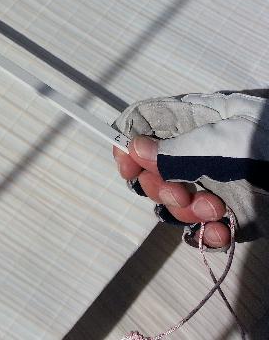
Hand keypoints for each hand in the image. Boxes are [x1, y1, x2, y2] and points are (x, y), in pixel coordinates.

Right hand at [113, 135, 229, 247]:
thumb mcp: (228, 145)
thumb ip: (182, 151)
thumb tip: (134, 148)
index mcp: (191, 122)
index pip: (141, 127)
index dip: (126, 148)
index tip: (128, 170)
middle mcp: (194, 150)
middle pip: (151, 170)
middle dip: (160, 189)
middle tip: (182, 196)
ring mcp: (211, 181)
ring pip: (172, 202)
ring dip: (184, 212)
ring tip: (213, 211)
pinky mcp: (231, 211)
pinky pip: (201, 228)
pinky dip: (205, 236)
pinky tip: (220, 233)